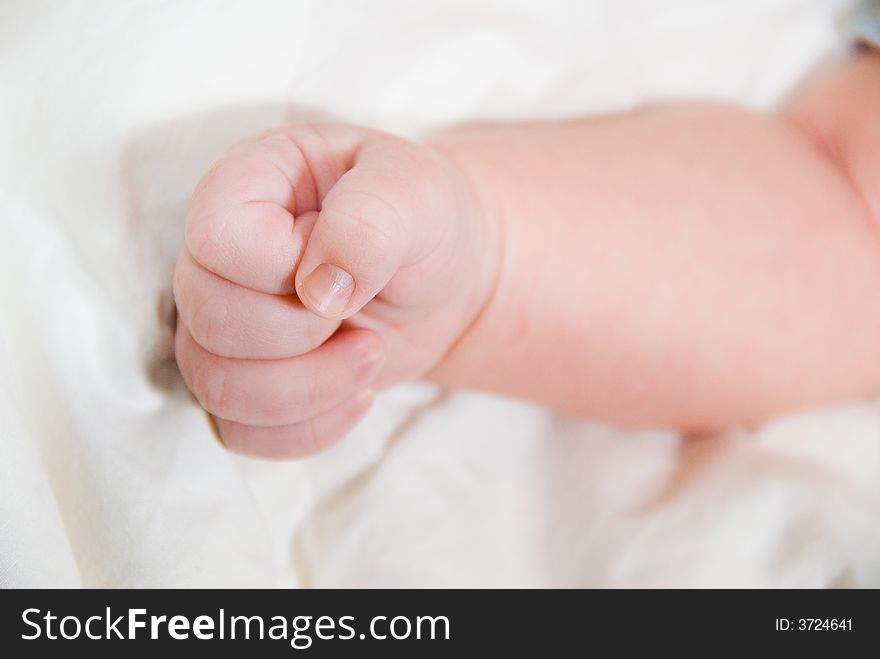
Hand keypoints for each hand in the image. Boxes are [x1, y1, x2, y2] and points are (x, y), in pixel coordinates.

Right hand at [173, 124, 497, 457]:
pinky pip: (239, 433)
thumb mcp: (417, 196)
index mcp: (246, 187)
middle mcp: (218, 258)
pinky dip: (306, 429)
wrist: (441, 277)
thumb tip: (318, 291)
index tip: (348, 265)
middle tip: (365, 313)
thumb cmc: (422, 220)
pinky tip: (359, 397)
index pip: (217, 241)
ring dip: (309, 389)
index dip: (283, 269)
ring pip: (216, 388)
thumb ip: (368, 224)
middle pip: (210, 323)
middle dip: (303, 335)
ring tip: (371, 355)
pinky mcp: (244, 380)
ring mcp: (223, 324)